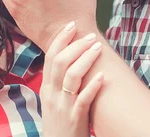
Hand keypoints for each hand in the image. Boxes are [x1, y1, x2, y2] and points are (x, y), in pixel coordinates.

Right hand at [41, 22, 103, 136]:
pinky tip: (103, 77)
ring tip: (98, 48)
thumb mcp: (54, 100)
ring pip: (71, 76)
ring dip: (86, 59)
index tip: (72, 25)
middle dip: (76, 46)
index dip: (60, 39)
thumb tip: (71, 59)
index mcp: (46, 88)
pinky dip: (93, 87)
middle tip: (91, 36)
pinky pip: (83, 99)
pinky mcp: (74, 119)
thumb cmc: (61, 123)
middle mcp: (51, 94)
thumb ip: (59, 82)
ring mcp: (62, 106)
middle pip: (60, 62)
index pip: (50, 56)